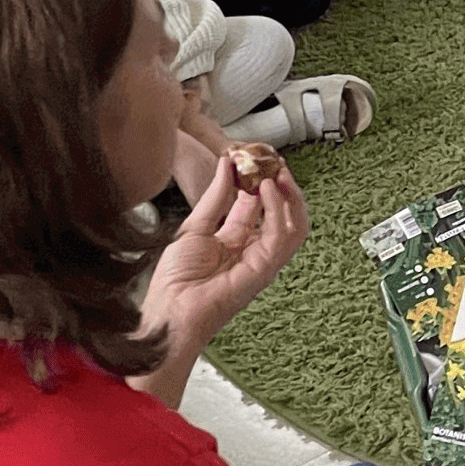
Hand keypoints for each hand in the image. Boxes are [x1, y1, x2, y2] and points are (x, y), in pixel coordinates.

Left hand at [140, 149, 308, 360]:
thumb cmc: (176, 279)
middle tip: (271, 160)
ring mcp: (262, 260)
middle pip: (282, 211)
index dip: (257, 177)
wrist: (169, 310)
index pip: (257, 202)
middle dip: (280, 183)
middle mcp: (254, 249)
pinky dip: (280, 209)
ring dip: (290, 195)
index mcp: (236, 239)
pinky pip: (283, 235)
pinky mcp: (265, 268)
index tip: (250, 154)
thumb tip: (227, 164)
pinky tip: (267, 188)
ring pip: (295, 223)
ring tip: (277, 170)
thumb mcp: (194, 225)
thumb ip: (216, 195)